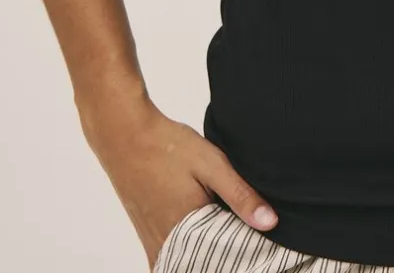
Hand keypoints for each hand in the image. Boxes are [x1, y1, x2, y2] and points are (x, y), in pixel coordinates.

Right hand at [78, 93, 278, 268]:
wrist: (123, 134)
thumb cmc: (166, 145)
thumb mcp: (211, 164)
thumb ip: (240, 195)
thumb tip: (270, 222)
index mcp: (186, 230)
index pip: (223, 259)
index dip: (242, 252)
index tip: (257, 244)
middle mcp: (165, 243)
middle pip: (202, 265)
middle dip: (222, 256)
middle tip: (239, 236)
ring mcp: (151, 240)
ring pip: (183, 263)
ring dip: (204, 254)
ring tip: (221, 234)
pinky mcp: (144, 233)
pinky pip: (167, 257)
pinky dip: (185, 251)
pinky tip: (197, 233)